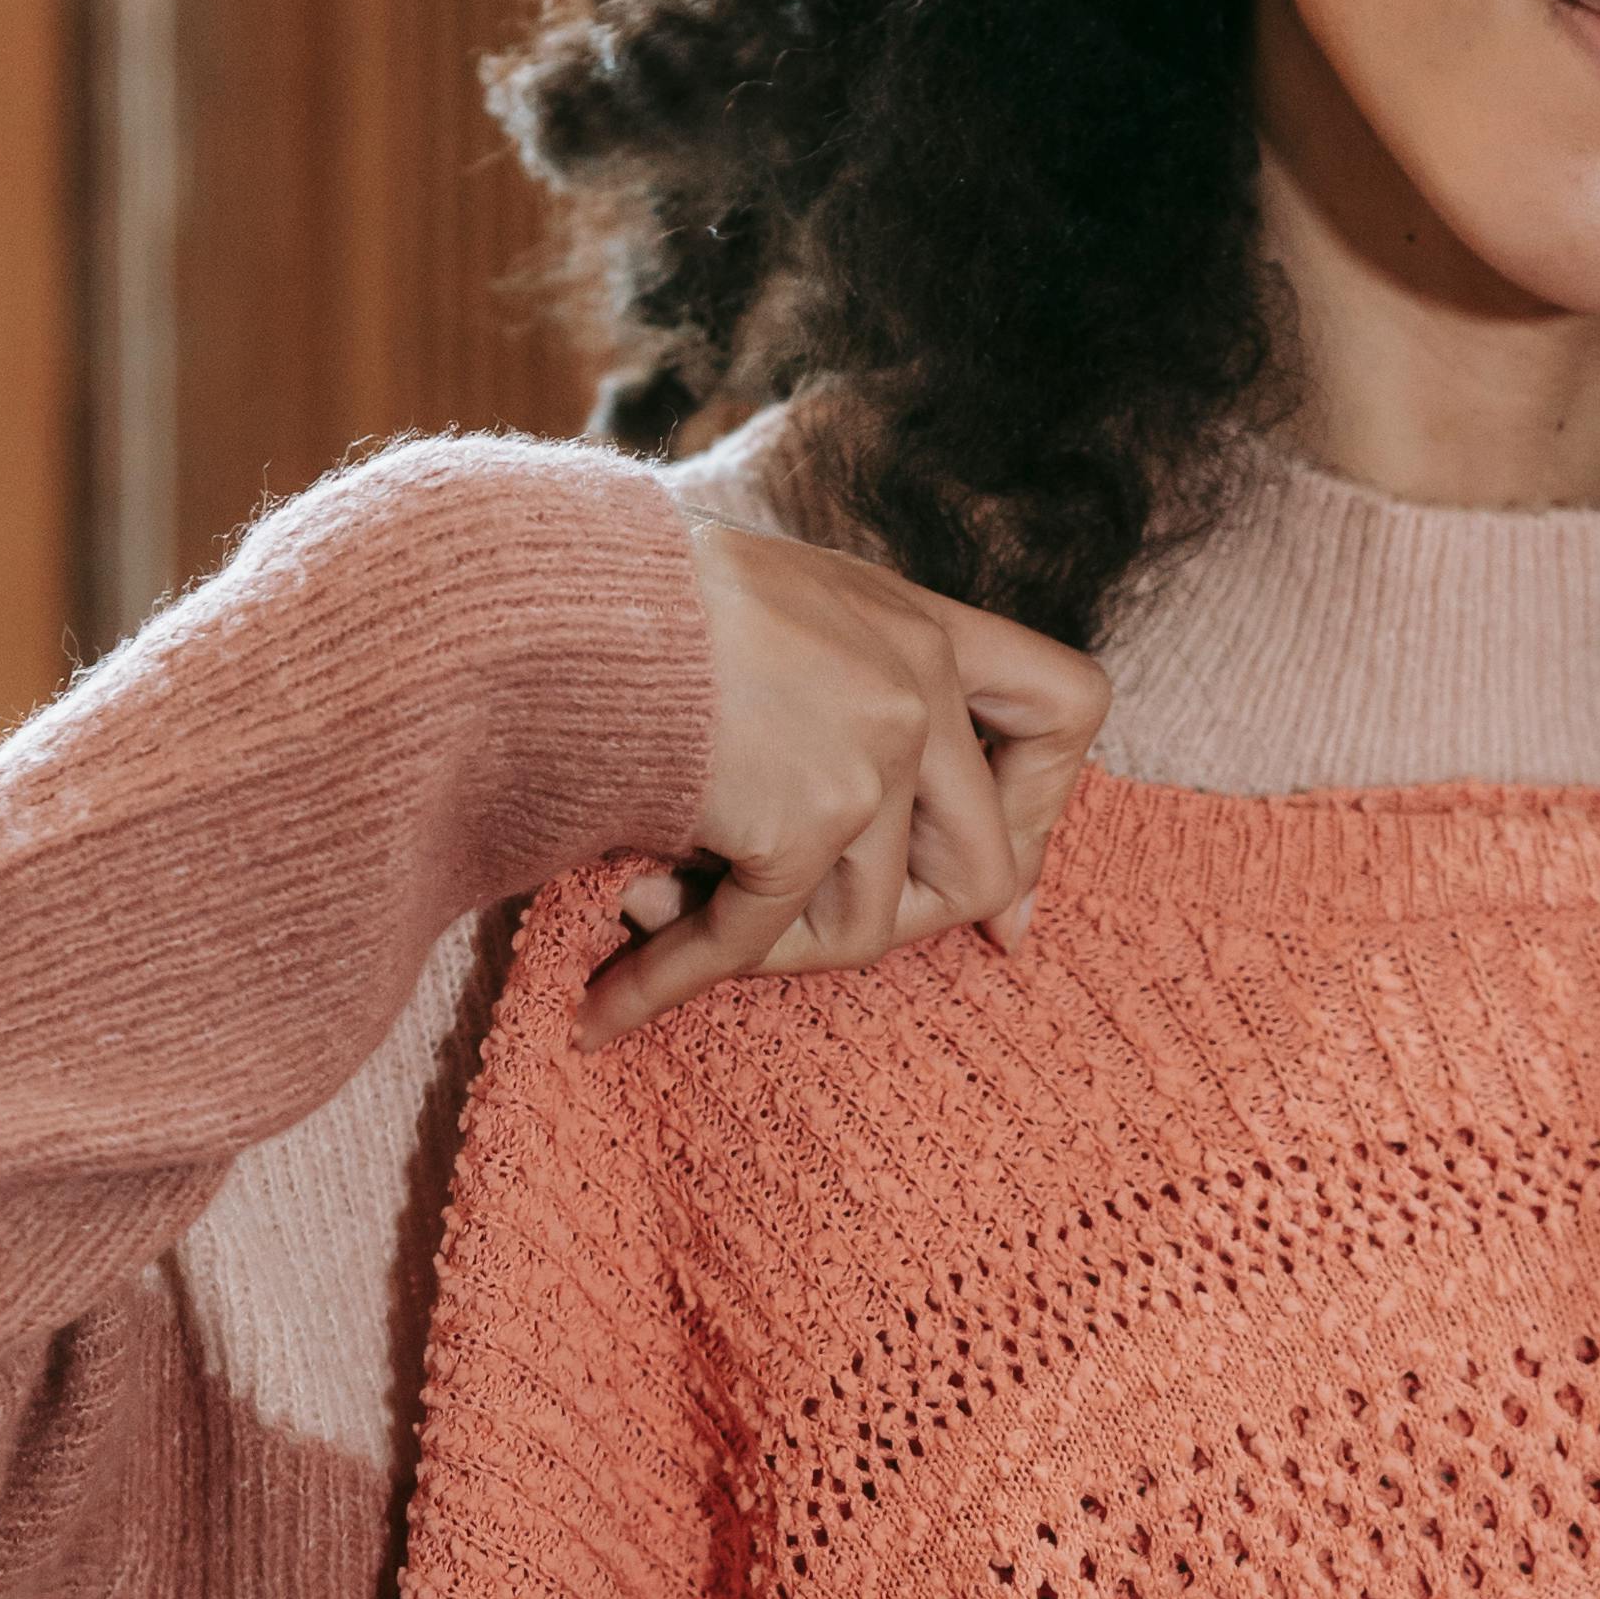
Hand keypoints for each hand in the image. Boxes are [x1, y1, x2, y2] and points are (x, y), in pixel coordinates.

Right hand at [578, 467, 1111, 1045]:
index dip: (1044, 808)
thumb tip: (937, 883)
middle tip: (797, 933)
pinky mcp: (806, 809)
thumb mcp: (768, 627)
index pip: (1068, 706)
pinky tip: (607, 1009)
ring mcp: (873, 742)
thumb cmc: (618, 606)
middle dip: (897, 927)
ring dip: (764, 949)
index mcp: (915, 620)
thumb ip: (846, 724)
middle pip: (985, 862)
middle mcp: (915, 674)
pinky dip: (673, 981)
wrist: (531, 589)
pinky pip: (757, 940)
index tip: (1001, 895)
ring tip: (657, 910)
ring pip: (869, 926)